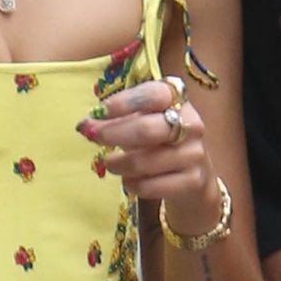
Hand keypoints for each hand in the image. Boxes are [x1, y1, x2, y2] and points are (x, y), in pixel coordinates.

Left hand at [79, 80, 221, 230]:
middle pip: (146, 129)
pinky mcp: (193, 181)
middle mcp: (191, 125)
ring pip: (143, 162)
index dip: (123, 102)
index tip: (98, 111)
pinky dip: (131, 184)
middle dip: (112, 134)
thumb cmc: (160, 143)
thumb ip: (115, 120)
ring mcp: (194, 154)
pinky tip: (128, 181)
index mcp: (179, 100)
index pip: (154, 94)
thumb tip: (86, 125)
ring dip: (117, 164)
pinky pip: (150, 186)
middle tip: (92, 137)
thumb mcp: (141, 123)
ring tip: (109, 163)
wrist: (193, 176)